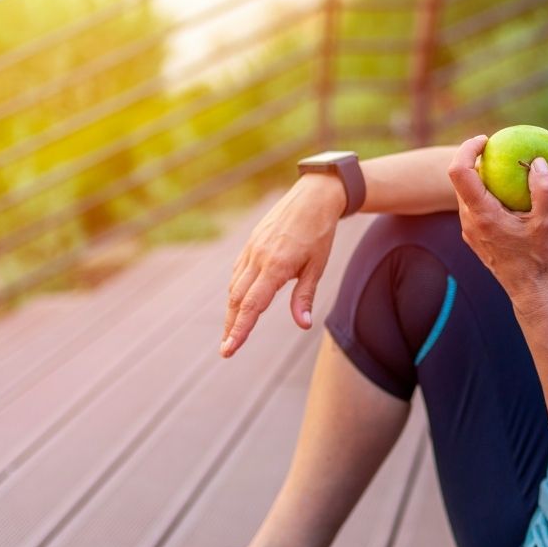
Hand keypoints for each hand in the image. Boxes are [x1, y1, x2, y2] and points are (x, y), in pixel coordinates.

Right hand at [220, 174, 345, 356]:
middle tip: (227, 350)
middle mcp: (258, 258)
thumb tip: (303, 324)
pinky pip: (238, 272)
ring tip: (231, 332)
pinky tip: (238, 302)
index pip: (252, 305)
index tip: (229, 348)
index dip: (240, 330)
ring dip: (232, 311)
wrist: (313, 197)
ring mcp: (252, 250)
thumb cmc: (320, 233)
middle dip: (231, 326)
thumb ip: (305, 296)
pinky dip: (236, 290)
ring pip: (235, 286)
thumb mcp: (317, 266)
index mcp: (276, 266)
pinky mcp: (251, 244)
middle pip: (238, 299)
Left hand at [447, 134, 547, 305]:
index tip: (486, 139)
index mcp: (482, 215)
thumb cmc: (539, 258)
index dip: (467, 149)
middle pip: (460, 180)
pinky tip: (508, 195)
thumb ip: (545, 190)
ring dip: (481, 178)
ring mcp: (469, 231)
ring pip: (466, 194)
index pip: (460, 172)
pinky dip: (486, 193)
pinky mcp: (474, 237)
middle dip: (475, 159)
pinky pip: (474, 206)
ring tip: (506, 170)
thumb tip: (537, 161)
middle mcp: (469, 222)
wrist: (529, 291)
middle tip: (499, 150)